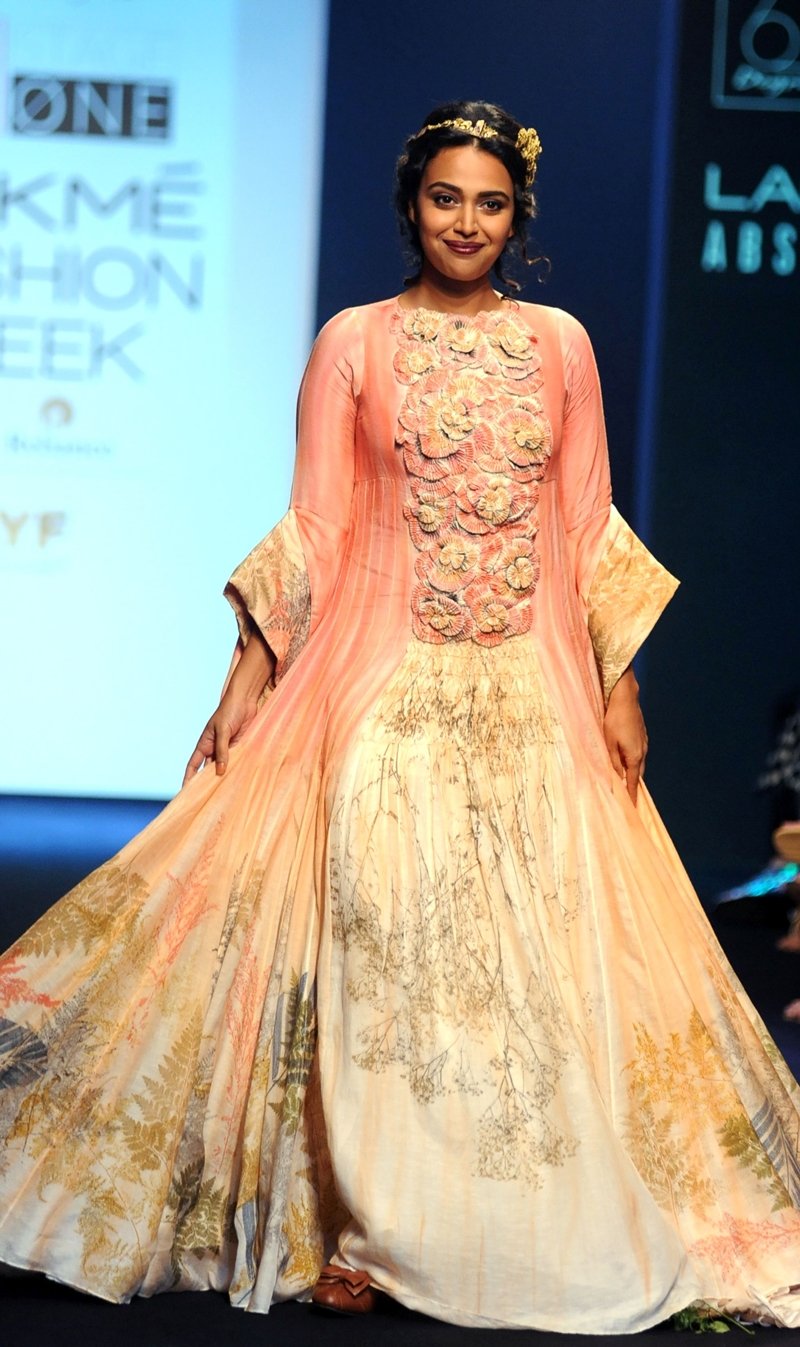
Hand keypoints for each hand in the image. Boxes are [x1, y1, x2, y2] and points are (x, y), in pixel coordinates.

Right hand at [182, 624, 274, 785]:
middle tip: (207, 801)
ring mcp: (228, 749)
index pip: (193, 766)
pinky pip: (237, 762)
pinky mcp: (241, 747)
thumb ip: (222, 750)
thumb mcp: (223, 730)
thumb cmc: (230, 710)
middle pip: (208, 770)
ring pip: (224, 768)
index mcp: (204, 744)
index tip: (185, 793)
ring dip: (225, 778)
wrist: (246, 699)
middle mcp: (215, 749)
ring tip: (225, 795)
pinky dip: (238, 770)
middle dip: (208, 783)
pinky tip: (240, 781)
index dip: (188, 779)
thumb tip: (220, 771)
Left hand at [603, 667, 647, 804]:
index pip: (632, 783)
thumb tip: (616, 779)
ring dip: (631, 775)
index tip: (632, 810)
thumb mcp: (608, 743)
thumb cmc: (614, 720)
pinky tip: (624, 763)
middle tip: (627, 800)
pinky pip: (637, 755)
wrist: (625, 698)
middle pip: (637, 776)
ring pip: (637, 765)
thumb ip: (613, 763)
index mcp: (635, 757)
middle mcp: (642, 752)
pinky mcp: (641, 737)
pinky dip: (632, 763)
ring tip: (624, 784)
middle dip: (632, 788)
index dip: (631, 797)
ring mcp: (643, 744)